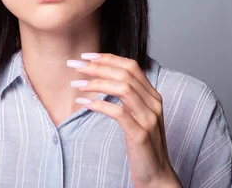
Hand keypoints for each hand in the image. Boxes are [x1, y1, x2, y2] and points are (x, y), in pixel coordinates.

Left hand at [67, 53, 181, 187]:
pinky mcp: (140, 134)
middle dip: (97, 67)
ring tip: (76, 84)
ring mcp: (149, 118)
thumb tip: (103, 79)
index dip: (108, 58)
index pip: (131, 66)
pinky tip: (83, 103)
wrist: (156, 175)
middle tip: (74, 65)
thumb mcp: (138, 116)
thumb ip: (128, 97)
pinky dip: (99, 104)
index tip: (86, 56)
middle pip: (125, 74)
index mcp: (153, 96)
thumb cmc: (143, 146)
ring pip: (123, 88)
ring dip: (95, 83)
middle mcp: (154, 103)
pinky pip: (118, 112)